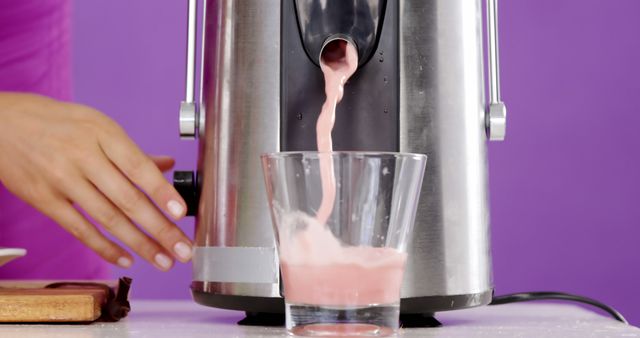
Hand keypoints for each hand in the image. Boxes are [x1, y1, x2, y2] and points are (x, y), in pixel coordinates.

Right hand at [0, 93, 192, 270]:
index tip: (182, 213)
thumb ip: (132, 151)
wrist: (0, 124)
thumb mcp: (98, 124)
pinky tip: (127, 258)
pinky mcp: (45, 200)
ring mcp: (62, 180)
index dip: (162, 192)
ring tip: (163, 260)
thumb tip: (167, 164)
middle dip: (160, 229)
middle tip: (183, 249)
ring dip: (140, 244)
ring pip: (108, 219)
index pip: (139, 167)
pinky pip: (80, 229)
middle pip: (128, 199)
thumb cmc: (56, 122)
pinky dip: (105, 247)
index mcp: (103, 133)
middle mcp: (84, 156)